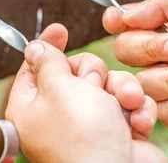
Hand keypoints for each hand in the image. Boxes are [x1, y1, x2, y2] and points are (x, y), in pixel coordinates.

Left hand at [5, 24, 166, 162]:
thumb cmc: (83, 137)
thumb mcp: (59, 87)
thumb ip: (49, 62)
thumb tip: (35, 47)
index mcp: (31, 107)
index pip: (33, 67)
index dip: (48, 46)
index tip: (60, 29)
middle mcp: (58, 116)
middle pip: (76, 72)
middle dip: (94, 73)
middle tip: (94, 86)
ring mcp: (90, 125)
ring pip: (107, 85)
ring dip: (121, 91)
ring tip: (124, 106)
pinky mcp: (118, 132)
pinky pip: (129, 104)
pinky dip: (137, 110)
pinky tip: (137, 124)